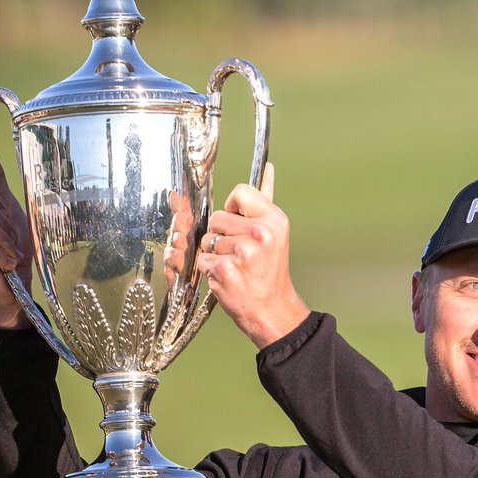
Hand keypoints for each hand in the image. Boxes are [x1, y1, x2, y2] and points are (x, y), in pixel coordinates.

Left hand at [195, 163, 309, 348]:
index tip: (240, 224)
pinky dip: (210, 270)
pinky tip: (228, 278)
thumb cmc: (269, 271)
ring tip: (236, 267)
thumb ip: (264, 201)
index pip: (240, 192)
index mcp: (274, 220)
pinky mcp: (224, 270)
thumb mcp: (275, 233)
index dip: (234, 208)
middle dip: (221, 234)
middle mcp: (260, 234)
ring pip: (207, 239)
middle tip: (240, 253)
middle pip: (217, 217)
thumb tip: (267, 168)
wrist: (272, 310)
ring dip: (215, 254)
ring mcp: (242, 252)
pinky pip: (202, 259)